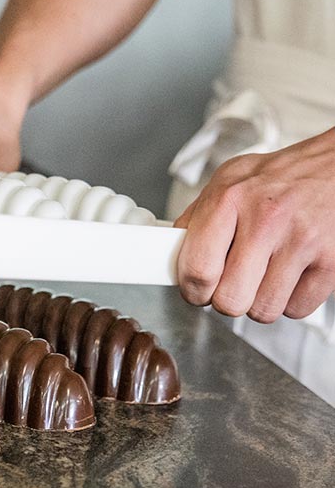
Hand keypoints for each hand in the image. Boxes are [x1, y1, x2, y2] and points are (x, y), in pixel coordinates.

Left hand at [174, 127, 334, 322]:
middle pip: (229, 301)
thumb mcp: (231, 181)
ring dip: (260, 301)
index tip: (197, 289)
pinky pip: (296, 310)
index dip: (192, 290)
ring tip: (265, 275)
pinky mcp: (333, 260)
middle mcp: (266, 218)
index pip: (196, 269)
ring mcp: (302, 240)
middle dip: (227, 299)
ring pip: (262, 311)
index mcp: (231, 197)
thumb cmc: (283, 177)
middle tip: (234, 283)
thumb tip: (169, 253)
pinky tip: (292, 274)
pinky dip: (292, 300)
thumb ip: (197, 217)